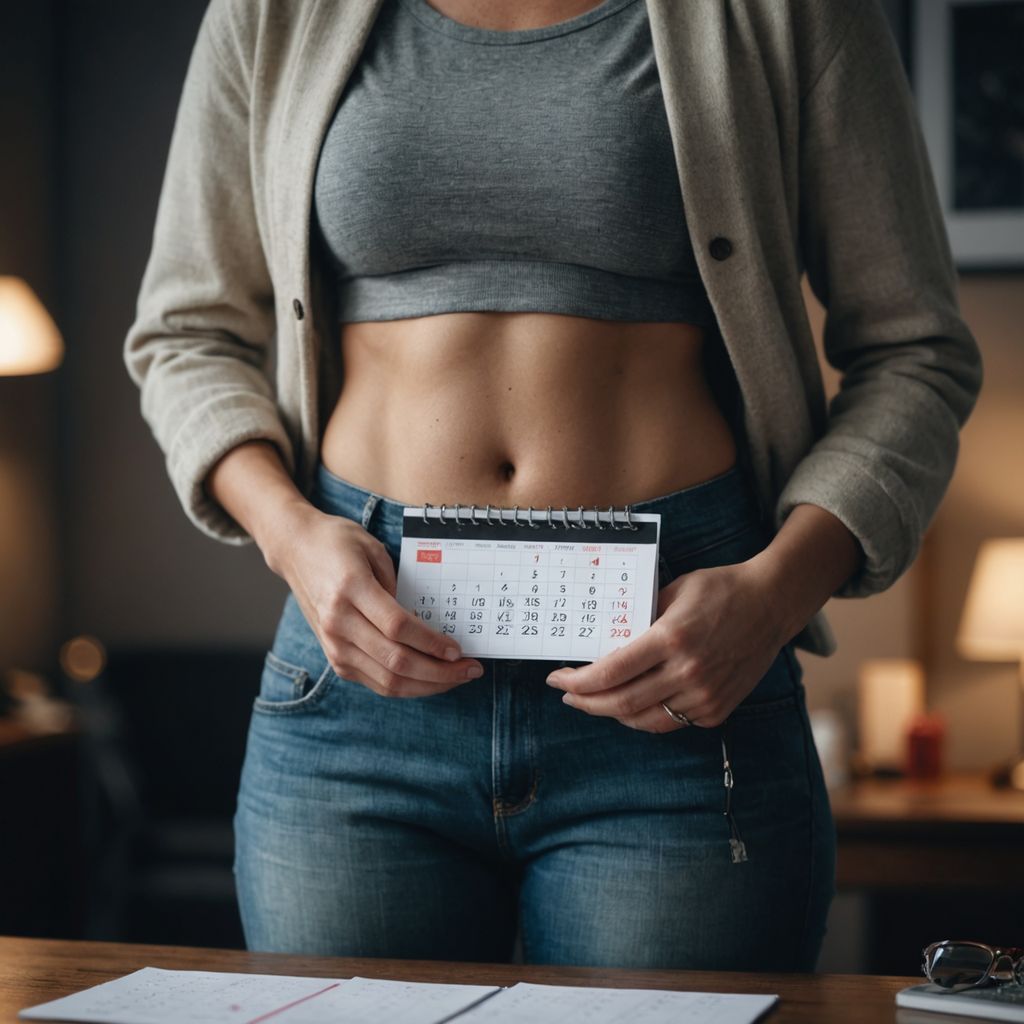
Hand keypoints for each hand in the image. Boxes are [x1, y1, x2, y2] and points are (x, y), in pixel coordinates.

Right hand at [271, 503, 483, 697]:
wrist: (295, 549)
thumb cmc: (338, 543)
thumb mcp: (373, 549)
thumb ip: (399, 583)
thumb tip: (429, 622)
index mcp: (350, 589)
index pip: (397, 627)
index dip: (431, 643)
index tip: (459, 648)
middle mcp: (338, 623)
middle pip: (395, 661)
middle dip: (439, 671)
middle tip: (470, 668)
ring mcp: (334, 645)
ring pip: (387, 680)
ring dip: (427, 685)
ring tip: (456, 678)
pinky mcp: (335, 658)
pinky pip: (375, 682)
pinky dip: (407, 686)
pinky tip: (430, 679)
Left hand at [545, 559, 788, 731]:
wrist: (771, 605)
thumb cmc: (720, 590)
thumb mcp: (673, 591)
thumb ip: (640, 617)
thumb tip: (606, 639)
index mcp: (671, 638)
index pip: (611, 671)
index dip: (578, 681)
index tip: (557, 678)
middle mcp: (688, 672)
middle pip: (621, 702)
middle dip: (586, 702)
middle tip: (567, 694)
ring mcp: (705, 695)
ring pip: (644, 720)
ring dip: (613, 713)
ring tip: (594, 701)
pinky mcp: (717, 710)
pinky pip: (671, 721)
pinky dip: (645, 716)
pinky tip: (631, 705)